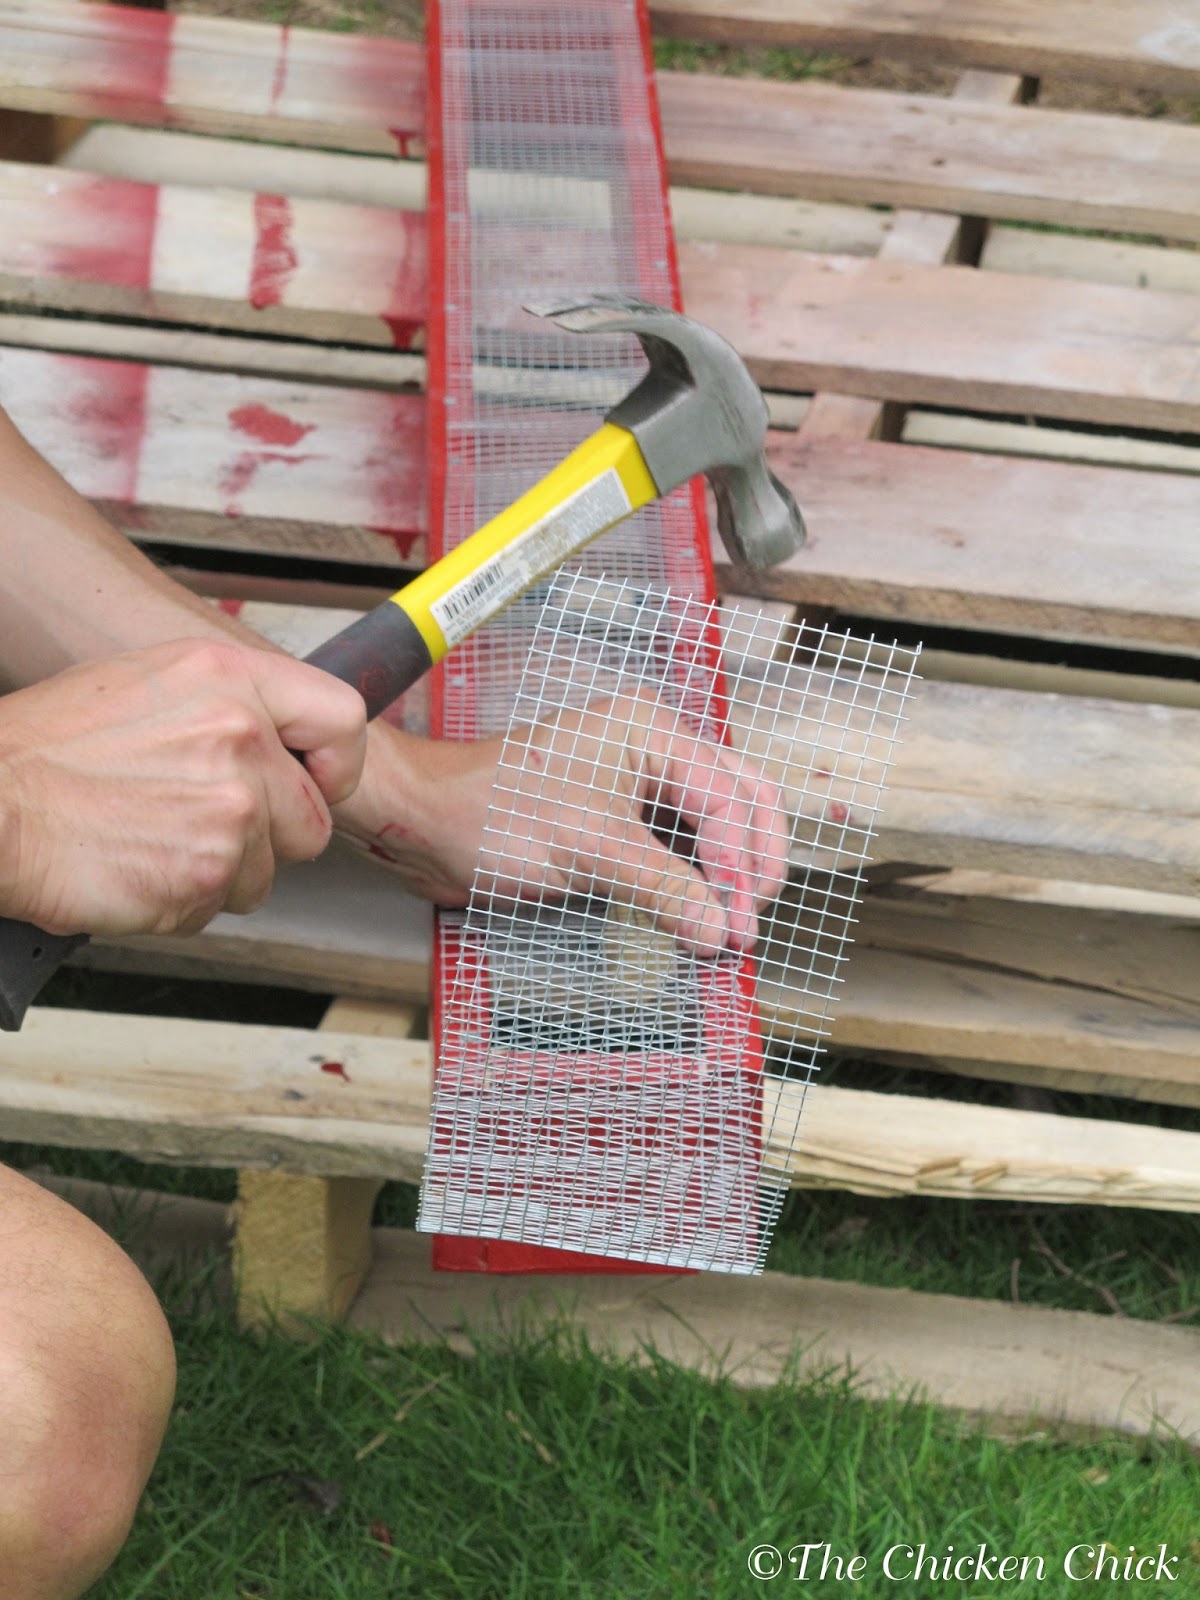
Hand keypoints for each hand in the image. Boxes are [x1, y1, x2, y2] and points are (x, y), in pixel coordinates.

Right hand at [0, 640, 365, 936]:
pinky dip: (182, 901)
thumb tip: (280, 739)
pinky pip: (220, 906)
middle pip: (312, 818)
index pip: (342, 719)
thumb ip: (229, 705)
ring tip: (154, 840)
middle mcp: (241, 737)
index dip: (336, 765)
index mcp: (229, 678)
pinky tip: (137, 865)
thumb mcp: (149, 683)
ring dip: (220, 872)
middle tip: (204, 826)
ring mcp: (231, 808)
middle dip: (270, 837)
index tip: (317, 783)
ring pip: (267, 873)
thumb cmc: (49, 750)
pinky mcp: (207, 871)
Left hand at [338, 693, 789, 955]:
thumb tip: (719, 933)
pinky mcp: (618, 820)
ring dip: (727, 877)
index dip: (741, 866)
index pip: (727, 798)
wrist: (426, 824)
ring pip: (714, 828)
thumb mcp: (589, 851)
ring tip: (729, 931)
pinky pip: (678, 848)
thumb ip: (664, 889)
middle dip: (752, 864)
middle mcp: (653, 749)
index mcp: (652, 731)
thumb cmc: (493, 813)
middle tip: (749, 926)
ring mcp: (638, 784)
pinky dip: (694, 884)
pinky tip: (698, 919)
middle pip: (739, 801)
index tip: (737, 928)